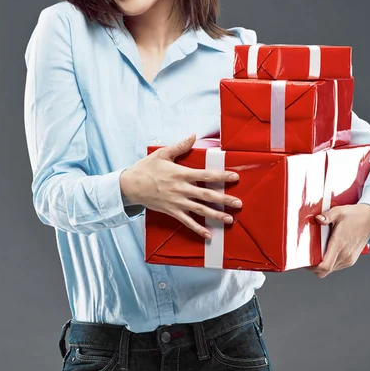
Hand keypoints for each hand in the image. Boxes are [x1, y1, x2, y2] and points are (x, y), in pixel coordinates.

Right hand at [120, 134, 242, 238]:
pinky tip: (209, 235)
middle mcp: (182, 189)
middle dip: (224, 199)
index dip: (222, 176)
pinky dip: (198, 229)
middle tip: (239, 203)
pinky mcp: (172, 212)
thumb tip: (193, 135)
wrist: (130, 186)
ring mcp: (178, 202)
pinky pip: (187, 222)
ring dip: (216, 215)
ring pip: (201, 210)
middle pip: (207, 195)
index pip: (206, 175)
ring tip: (230, 219)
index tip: (235, 177)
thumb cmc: (146, 168)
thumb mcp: (162, 154)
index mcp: (181, 174)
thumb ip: (180, 146)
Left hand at [306, 203, 369, 277]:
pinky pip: (336, 266)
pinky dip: (329, 262)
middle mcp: (345, 255)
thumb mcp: (339, 211)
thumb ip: (327, 216)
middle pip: (325, 271)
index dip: (312, 268)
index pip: (324, 266)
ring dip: (322, 264)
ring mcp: (349, 259)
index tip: (305, 261)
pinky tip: (326, 251)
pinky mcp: (351, 260)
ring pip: (330, 269)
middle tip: (308, 256)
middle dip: (314, 267)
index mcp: (340, 244)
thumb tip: (318, 219)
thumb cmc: (354, 215)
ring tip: (317, 251)